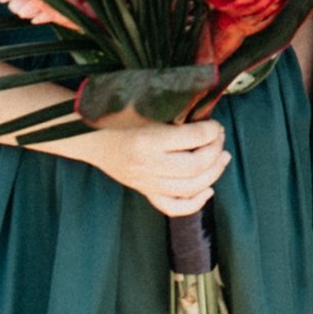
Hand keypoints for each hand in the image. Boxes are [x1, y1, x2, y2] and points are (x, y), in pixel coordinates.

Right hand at [87, 118, 228, 217]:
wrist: (89, 138)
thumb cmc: (118, 117)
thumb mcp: (145, 106)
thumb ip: (175, 111)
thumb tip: (206, 116)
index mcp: (148, 141)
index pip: (195, 138)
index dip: (212, 130)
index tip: (214, 123)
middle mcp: (148, 166)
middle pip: (196, 165)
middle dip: (216, 150)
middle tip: (219, 137)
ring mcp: (146, 183)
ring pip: (190, 188)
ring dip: (214, 173)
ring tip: (223, 158)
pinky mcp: (145, 191)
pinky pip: (172, 207)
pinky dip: (194, 202)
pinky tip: (208, 190)